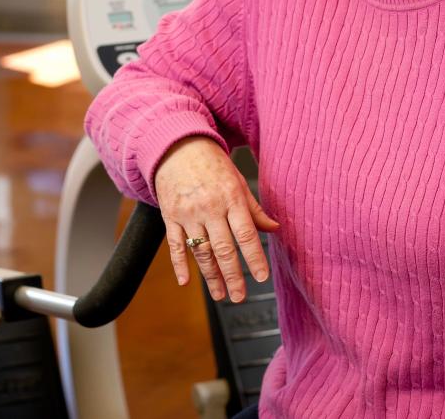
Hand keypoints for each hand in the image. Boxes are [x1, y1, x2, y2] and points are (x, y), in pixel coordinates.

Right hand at [154, 137, 279, 302]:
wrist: (178, 148)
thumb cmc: (214, 165)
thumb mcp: (238, 181)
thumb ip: (255, 209)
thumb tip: (274, 229)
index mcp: (231, 198)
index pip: (246, 233)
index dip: (254, 257)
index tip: (262, 277)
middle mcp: (209, 207)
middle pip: (223, 248)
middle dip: (233, 275)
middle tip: (240, 296)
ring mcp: (187, 213)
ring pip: (200, 251)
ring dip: (211, 276)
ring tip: (220, 295)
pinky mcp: (169, 217)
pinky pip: (175, 245)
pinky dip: (179, 265)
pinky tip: (187, 282)